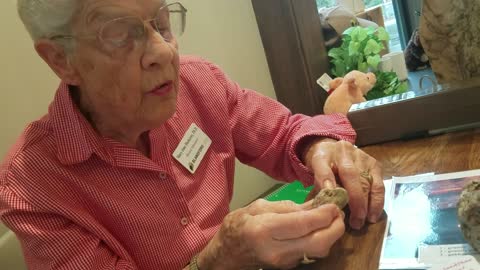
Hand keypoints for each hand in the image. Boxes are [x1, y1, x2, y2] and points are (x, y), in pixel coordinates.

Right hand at [197, 199, 344, 269]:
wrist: (226, 255)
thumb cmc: (238, 227)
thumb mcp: (257, 207)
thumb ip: (287, 206)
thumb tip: (315, 204)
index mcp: (265, 230)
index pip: (303, 224)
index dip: (324, 214)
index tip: (333, 204)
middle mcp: (276, 250)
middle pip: (319, 243)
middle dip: (335, 228)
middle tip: (338, 213)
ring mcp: (284, 262)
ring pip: (319, 251)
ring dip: (331, 235)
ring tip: (330, 219)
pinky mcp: (289, 267)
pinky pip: (311, 254)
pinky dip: (320, 240)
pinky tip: (318, 229)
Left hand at [304, 139, 384, 229]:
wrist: (333, 151)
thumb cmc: (323, 168)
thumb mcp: (314, 176)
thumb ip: (319, 186)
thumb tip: (328, 204)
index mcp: (323, 154)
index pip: (322, 167)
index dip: (325, 181)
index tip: (329, 197)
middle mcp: (343, 151)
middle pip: (350, 174)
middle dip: (353, 200)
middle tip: (354, 221)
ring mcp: (361, 156)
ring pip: (366, 180)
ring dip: (366, 203)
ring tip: (363, 220)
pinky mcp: (374, 164)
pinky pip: (378, 185)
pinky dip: (377, 201)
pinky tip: (373, 215)